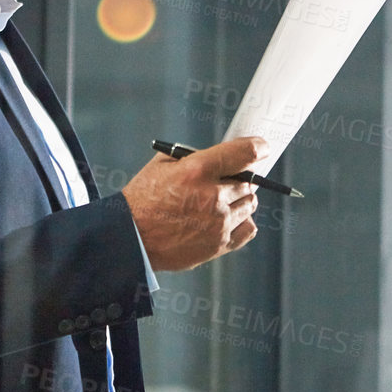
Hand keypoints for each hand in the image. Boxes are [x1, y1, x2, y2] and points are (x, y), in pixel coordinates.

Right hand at [123, 137, 265, 270]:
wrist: (130, 238)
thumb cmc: (142, 200)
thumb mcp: (163, 165)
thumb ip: (195, 157)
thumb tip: (224, 155)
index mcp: (198, 171)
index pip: (246, 153)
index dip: (257, 147)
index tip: (260, 148)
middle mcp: (213, 196)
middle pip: (249, 181)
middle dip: (240, 178)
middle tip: (225, 181)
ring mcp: (219, 222)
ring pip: (250, 204)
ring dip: (239, 200)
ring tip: (219, 202)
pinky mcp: (219, 244)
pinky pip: (248, 228)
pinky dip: (241, 222)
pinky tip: (225, 219)